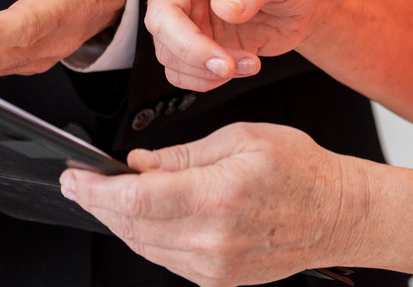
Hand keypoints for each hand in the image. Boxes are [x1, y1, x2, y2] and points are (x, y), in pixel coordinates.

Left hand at [59, 122, 370, 286]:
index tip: (74, 179)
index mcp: (217, 196)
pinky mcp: (217, 279)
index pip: (135, 199)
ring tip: (110, 197)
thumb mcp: (240, 139)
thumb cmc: (300, 171)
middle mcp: (212, 238)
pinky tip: (144, 217)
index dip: (94, 190)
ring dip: (119, 221)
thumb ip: (182, 154)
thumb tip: (139, 164)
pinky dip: (146, 237)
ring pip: (143, 245)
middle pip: (131, 225)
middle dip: (97, 203)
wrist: (339, 216)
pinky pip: (165, 260)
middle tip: (80, 184)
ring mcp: (214, 265)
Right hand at [61, 0, 343, 90]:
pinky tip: (240, 68)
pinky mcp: (196, 45)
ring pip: (168, 52)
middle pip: (158, 20)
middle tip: (222, 63)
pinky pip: (183, 72)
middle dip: (187, 47)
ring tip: (246, 63)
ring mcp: (187, 15)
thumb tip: (225, 7)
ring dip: (203, 68)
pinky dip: (207, 80)